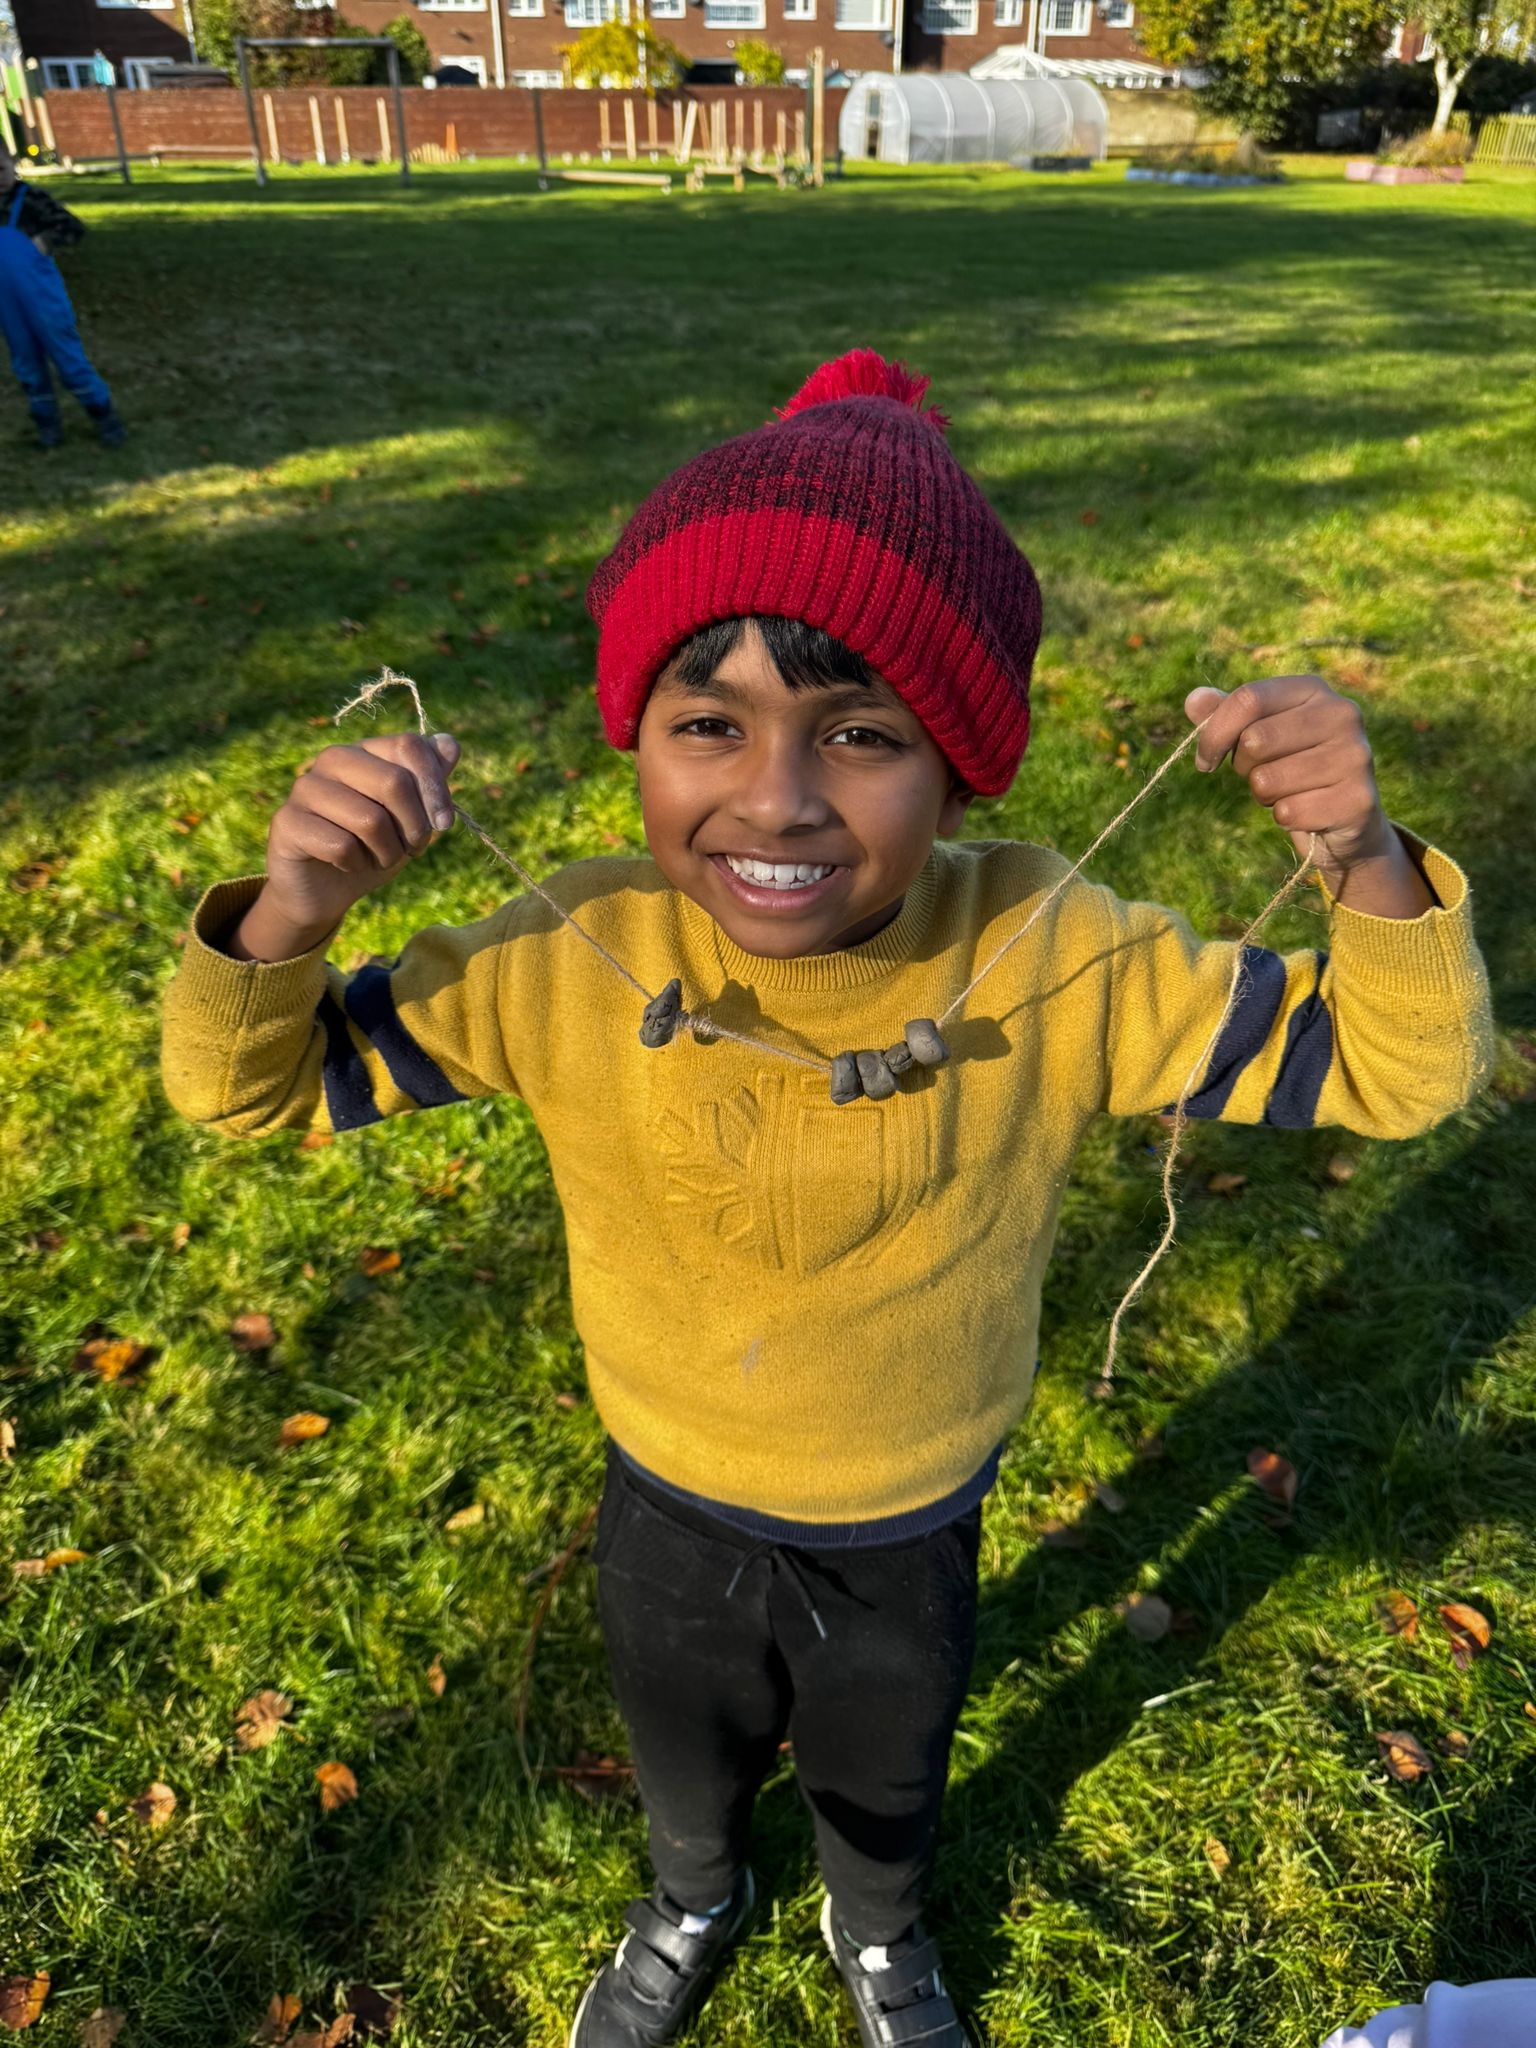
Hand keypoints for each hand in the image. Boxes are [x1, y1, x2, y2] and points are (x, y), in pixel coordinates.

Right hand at [230, 731, 460, 960]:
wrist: (326, 890)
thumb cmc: (374, 847)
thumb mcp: (413, 816)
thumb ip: (431, 780)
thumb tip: (449, 743)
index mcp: (366, 750)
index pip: (409, 746)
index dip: (435, 787)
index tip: (443, 824)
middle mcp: (333, 759)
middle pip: (394, 782)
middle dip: (415, 827)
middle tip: (410, 848)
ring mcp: (305, 788)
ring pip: (370, 820)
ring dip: (388, 853)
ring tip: (379, 858)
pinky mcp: (287, 822)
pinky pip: (341, 846)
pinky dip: (356, 864)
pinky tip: (347, 865)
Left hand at [1184, 676, 1433, 917]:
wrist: (1345, 817)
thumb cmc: (1293, 766)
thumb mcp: (1258, 734)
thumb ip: (1225, 715)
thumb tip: (1194, 700)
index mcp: (1314, 689)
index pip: (1249, 698)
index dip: (1214, 732)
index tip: (1205, 760)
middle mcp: (1342, 714)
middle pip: (1255, 740)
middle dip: (1243, 767)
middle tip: (1262, 774)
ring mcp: (1355, 756)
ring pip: (1267, 780)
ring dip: (1265, 795)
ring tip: (1289, 790)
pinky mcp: (1357, 799)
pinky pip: (1288, 813)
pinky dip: (1285, 818)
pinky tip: (1307, 811)